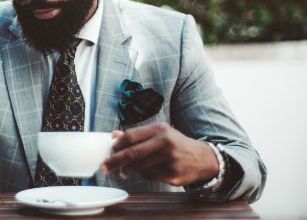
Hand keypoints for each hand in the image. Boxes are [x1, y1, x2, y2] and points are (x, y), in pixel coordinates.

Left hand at [99, 123, 218, 186]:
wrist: (202, 158)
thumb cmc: (175, 143)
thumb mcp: (159, 133)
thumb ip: (137, 134)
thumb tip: (113, 136)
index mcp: (160, 130)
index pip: (131, 136)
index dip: (117, 145)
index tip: (110, 150)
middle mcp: (165, 143)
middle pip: (132, 153)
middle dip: (114, 161)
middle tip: (104, 167)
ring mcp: (170, 160)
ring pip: (139, 168)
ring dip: (127, 171)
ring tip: (124, 172)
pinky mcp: (173, 175)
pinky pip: (149, 177)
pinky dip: (143, 175)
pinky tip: (143, 173)